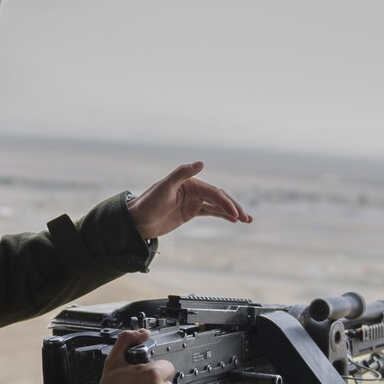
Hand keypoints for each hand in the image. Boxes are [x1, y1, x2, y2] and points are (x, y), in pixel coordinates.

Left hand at [127, 161, 251, 239]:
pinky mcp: (190, 212)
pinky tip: (233, 220)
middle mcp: (193, 190)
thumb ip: (181, 173)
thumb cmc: (148, 203)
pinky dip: (223, 215)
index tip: (234, 214)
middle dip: (233, 207)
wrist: (136, 221)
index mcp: (189, 183)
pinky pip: (211, 212)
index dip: (225, 203)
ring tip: (246, 220)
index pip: (213, 192)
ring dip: (232, 212)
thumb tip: (201, 163)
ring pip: (217, 206)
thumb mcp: (163, 187)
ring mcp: (193, 201)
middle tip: (246, 218)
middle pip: (219, 198)